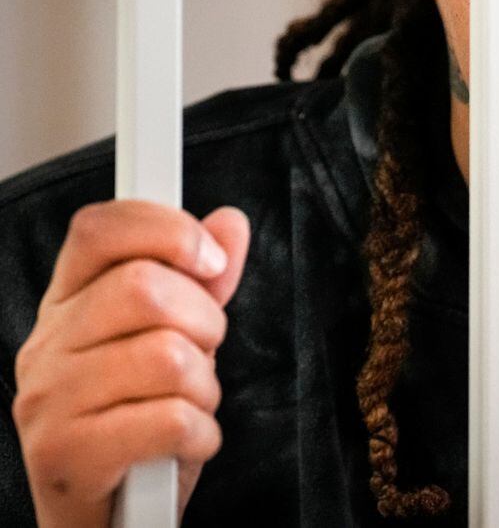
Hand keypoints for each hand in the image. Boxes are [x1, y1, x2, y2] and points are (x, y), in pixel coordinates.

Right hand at [12, 201, 250, 527]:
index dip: (167, 230)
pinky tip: (182, 443)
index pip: (100, 229)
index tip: (210, 261)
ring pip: (167, 357)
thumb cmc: (139, 419)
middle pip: (145, 288)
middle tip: (202, 354)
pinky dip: (199, 434)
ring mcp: (49, 401)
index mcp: (68, 303)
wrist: (112, 514)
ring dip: (204, 387)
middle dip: (204, 322)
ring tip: (186, 405)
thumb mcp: (175, 339)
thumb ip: (201, 281)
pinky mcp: (66, 455)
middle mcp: (46, 345)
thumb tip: (227, 223)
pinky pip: (170, 419)